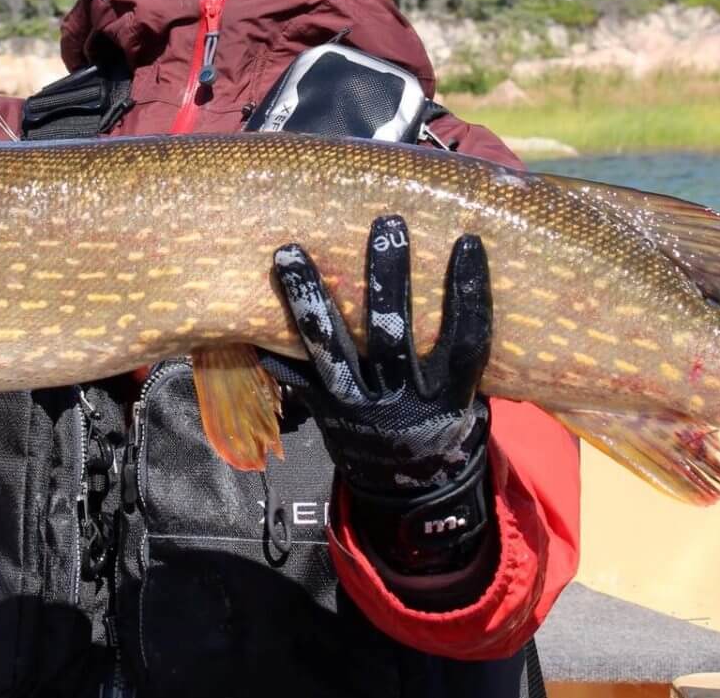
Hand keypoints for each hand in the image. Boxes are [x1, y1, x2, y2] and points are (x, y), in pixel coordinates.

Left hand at [263, 215, 493, 577]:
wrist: (410, 495)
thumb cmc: (444, 426)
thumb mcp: (469, 399)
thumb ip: (465, 354)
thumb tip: (470, 277)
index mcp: (449, 398)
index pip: (466, 340)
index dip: (469, 293)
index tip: (468, 241)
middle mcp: (403, 404)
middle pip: (392, 335)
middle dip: (388, 278)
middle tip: (386, 224)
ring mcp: (359, 410)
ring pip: (330, 349)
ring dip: (309, 298)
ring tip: (289, 252)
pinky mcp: (326, 415)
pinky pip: (296, 379)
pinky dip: (275, 350)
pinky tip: (248, 322)